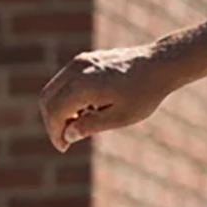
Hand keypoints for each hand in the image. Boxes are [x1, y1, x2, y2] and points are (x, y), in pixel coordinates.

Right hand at [38, 44, 175, 152]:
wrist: (158, 65)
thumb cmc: (144, 94)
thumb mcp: (121, 117)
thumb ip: (92, 126)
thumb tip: (68, 135)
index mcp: (83, 86)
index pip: (55, 111)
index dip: (55, 132)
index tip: (63, 147)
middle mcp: (76, 70)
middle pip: (47, 98)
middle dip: (52, 121)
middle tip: (66, 139)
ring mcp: (79, 62)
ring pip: (54, 88)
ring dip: (60, 109)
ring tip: (82, 124)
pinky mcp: (84, 59)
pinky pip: (65, 80)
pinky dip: (67, 97)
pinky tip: (88, 109)